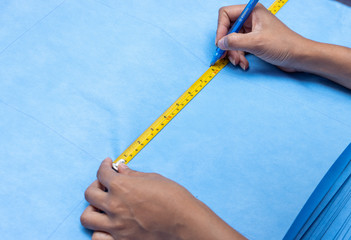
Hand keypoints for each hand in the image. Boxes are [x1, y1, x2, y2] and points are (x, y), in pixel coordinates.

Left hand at [81, 158, 245, 239]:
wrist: (186, 223)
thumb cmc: (174, 199)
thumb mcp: (154, 179)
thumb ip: (133, 175)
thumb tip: (121, 169)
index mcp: (122, 187)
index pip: (102, 173)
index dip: (104, 165)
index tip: (108, 165)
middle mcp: (114, 206)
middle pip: (90, 193)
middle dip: (96, 184)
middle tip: (106, 183)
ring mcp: (116, 226)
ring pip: (87, 217)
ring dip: (93, 208)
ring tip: (104, 205)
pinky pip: (96, 238)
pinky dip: (99, 230)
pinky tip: (108, 224)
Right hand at [216, 3, 305, 71]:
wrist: (298, 57)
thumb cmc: (282, 45)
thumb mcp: (255, 43)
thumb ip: (235, 41)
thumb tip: (220, 43)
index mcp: (251, 11)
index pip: (226, 14)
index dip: (220, 29)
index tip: (219, 44)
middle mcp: (250, 19)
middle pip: (228, 29)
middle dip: (227, 45)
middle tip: (224, 57)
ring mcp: (252, 31)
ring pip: (232, 41)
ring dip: (233, 53)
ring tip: (238, 62)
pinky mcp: (254, 42)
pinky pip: (239, 48)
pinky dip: (239, 56)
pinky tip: (244, 64)